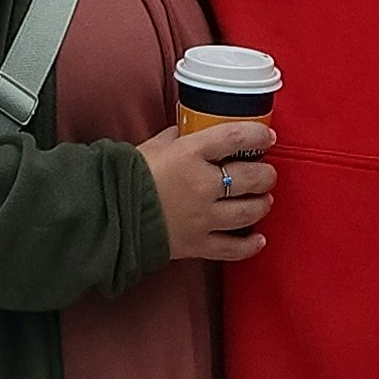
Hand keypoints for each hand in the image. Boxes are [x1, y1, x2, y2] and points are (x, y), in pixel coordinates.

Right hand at [138, 118, 275, 265]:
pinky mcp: (198, 244)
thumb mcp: (157, 144)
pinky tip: (259, 239)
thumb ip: (181, 136)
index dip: (258, 134)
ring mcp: (203, 217)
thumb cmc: (132, 174)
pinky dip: (249, 245)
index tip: (268, 136)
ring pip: (247, 212)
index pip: (235, 137)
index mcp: (191, 153)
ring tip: (264, 200)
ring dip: (262, 205)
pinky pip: (232, 249)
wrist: (111, 213)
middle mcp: (202, 185)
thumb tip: (194, 129)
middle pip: (250, 177)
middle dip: (265, 174)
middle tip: (267, 173)